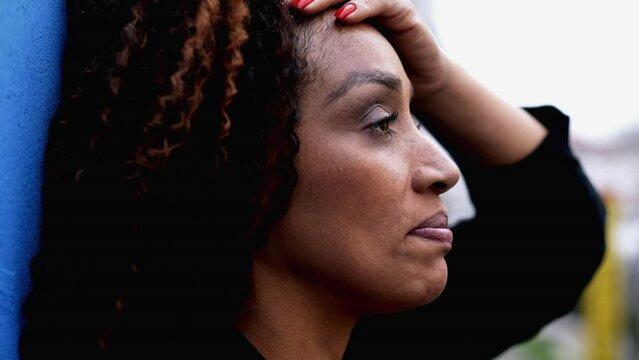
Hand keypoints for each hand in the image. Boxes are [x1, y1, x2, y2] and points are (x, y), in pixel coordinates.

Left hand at [289, 0, 452, 103]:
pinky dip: (361, 5)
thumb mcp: (343, 61)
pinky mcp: (403, 11)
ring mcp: (384, 2)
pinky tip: (343, 16)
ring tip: (303, 7)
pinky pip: (382, 1)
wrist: (421, 81)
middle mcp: (363, 0)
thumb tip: (275, 61)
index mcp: (346, 8)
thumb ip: (319, 53)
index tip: (271, 9)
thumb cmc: (377, 72)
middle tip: (284, 5)